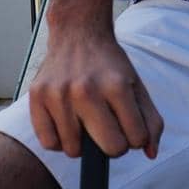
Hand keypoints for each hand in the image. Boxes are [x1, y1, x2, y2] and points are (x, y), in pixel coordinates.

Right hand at [30, 31, 163, 159]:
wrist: (78, 34)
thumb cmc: (109, 65)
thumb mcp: (136, 85)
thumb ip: (151, 120)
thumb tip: (151, 154)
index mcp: (117, 85)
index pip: (136, 139)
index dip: (135, 138)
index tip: (128, 126)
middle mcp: (86, 90)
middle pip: (110, 148)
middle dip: (113, 144)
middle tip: (108, 128)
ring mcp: (59, 94)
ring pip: (75, 151)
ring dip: (83, 143)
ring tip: (85, 121)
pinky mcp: (37, 97)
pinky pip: (49, 143)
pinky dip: (59, 141)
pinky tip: (67, 124)